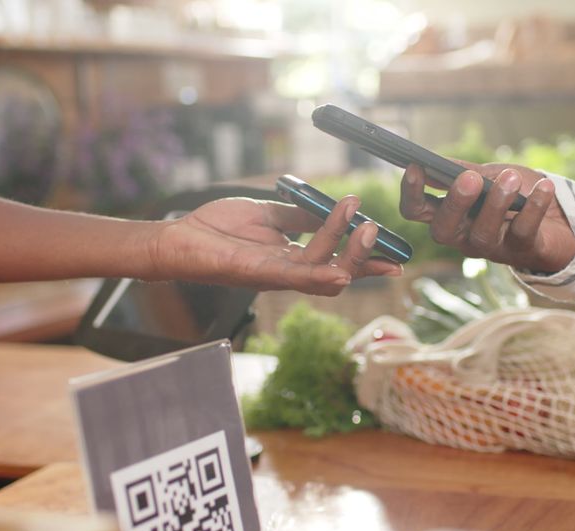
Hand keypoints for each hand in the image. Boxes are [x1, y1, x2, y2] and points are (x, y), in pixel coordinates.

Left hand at [152, 197, 402, 295]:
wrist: (179, 237)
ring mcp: (277, 276)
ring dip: (348, 253)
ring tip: (364, 227)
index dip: (367, 260)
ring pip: (325, 274)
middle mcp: (289, 272)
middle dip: (364, 256)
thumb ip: (296, 214)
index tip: (395, 256)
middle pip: (339, 271)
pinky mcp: (260, 274)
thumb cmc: (216, 227)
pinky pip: (296, 278)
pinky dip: (321, 276)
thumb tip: (328, 209)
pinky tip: (341, 270)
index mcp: (292, 258)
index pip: (338, 261)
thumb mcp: (266, 213)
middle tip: (377, 231)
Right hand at [400, 162, 574, 272]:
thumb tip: (435, 162)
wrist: (559, 219)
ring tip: (510, 177)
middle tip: (470, 178)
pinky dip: (534, 206)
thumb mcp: (488, 176)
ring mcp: (491, 247)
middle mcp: (463, 236)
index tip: (415, 167)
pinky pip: (523, 231)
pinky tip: (544, 187)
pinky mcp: (522, 250)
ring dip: (496, 202)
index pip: (416, 211)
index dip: (411, 192)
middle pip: (443, 230)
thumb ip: (463, 171)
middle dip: (455, 202)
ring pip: (483, 233)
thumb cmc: (516, 195)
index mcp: (449, 215)